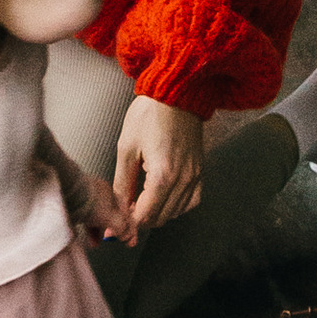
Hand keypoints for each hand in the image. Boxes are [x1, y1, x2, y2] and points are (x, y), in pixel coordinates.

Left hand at [73, 160, 130, 244]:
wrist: (65, 192)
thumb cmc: (89, 203)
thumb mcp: (110, 218)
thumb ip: (121, 227)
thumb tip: (126, 235)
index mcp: (112, 194)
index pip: (125, 213)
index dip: (128, 229)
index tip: (129, 242)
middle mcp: (100, 193)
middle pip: (110, 215)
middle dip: (111, 231)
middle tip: (112, 242)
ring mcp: (86, 196)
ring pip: (95, 217)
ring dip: (97, 232)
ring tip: (94, 244)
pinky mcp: (73, 202)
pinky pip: (82, 216)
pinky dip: (85, 227)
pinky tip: (82, 236)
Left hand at [111, 94, 204, 238]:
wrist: (177, 93)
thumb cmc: (149, 115)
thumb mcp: (126, 148)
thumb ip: (122, 184)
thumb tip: (116, 209)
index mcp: (163, 175)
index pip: (145, 216)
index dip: (128, 223)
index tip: (117, 221)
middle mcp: (183, 180)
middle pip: (160, 218)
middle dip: (141, 218)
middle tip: (126, 206)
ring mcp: (195, 176)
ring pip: (176, 213)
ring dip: (157, 212)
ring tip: (141, 197)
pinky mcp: (200, 171)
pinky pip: (191, 201)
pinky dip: (176, 205)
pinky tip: (163, 194)